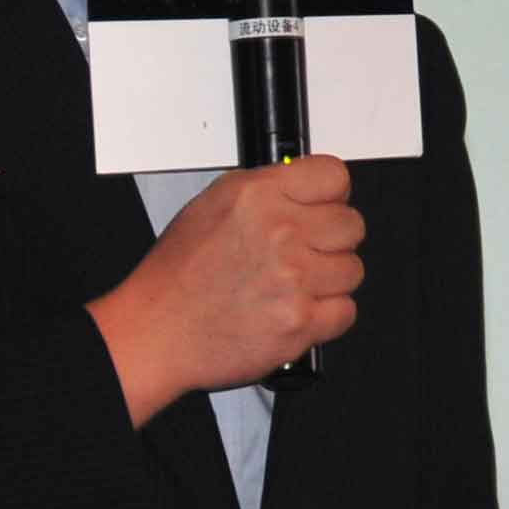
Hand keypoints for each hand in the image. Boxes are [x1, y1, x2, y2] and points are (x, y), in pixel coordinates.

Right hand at [90, 157, 360, 424]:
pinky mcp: (300, 322)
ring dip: (329, 280)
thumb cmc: (177, 276)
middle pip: (351, 224)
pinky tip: (297, 310)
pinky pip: (345, 311)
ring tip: (293, 285)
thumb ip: (267, 190)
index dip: (332, 195)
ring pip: (352, 269)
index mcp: (257, 196)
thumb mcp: (212, 204)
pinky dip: (326, 316)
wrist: (156, 332)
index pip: (334, 176)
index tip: (324, 208)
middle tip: (304, 253)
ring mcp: (293, 279)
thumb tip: (307, 185)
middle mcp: (279, 232)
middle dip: (331, 240)